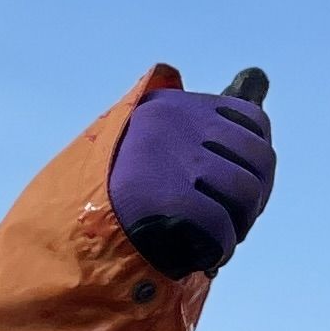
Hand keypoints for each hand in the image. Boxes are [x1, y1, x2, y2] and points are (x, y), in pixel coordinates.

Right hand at [110, 75, 274, 279]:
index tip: (233, 190)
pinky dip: (220, 247)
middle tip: (229, 221)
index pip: (253, 122)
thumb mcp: (166, 140)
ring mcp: (170, 157)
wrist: (70, 224)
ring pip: (245, 192)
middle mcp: (175, 122)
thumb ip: (214, 118)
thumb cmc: (123, 189)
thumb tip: (258, 74)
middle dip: (253, 199)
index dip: (256, 164)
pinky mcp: (163, 196)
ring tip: (218, 238)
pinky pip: (220, 225)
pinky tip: (205, 255)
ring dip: (240, 225)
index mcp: (177, 106)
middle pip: (259, 160)